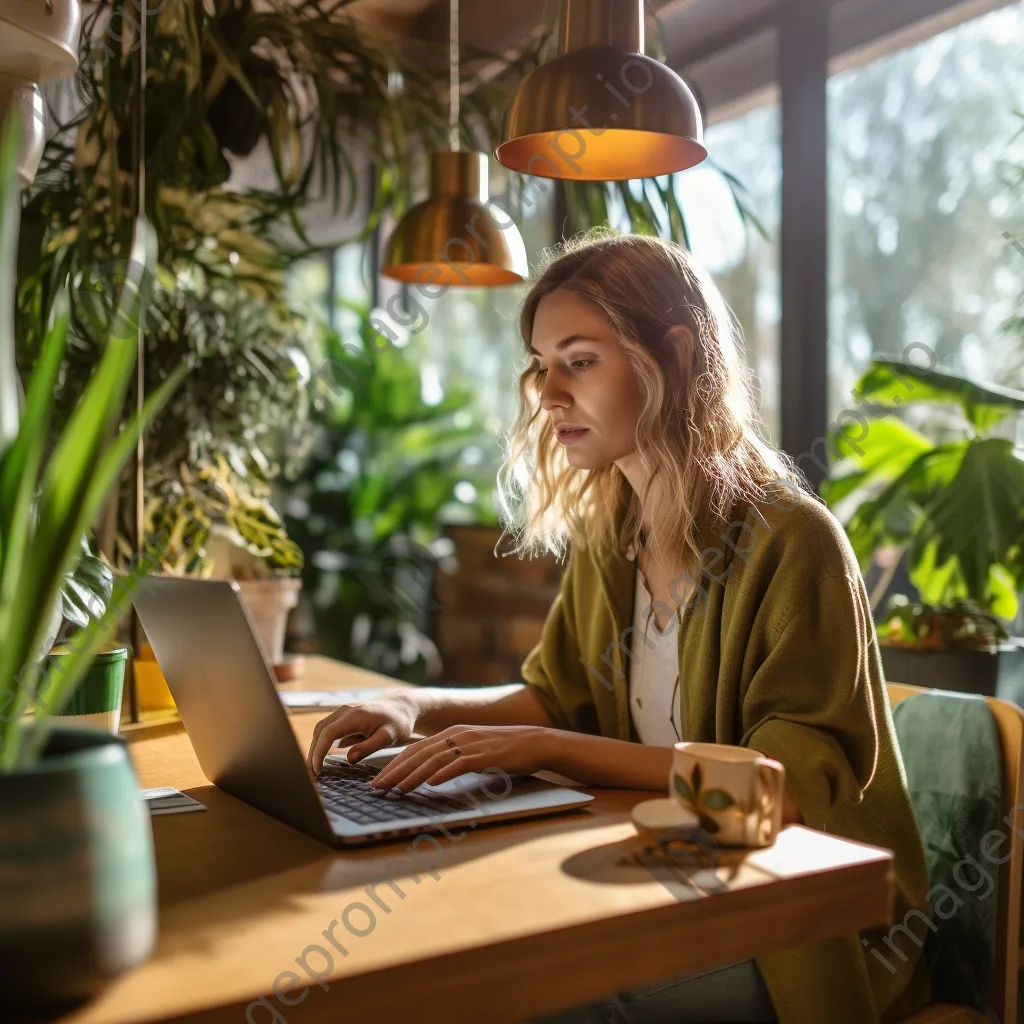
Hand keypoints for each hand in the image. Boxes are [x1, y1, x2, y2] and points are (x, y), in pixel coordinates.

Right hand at [307, 691, 419, 774]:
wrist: (402, 707)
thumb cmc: (397, 723)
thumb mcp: (389, 737)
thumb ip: (369, 747)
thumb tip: (349, 759)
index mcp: (355, 715)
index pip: (328, 734)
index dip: (319, 752)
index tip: (317, 770)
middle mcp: (345, 710)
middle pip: (320, 730)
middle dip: (313, 752)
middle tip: (311, 774)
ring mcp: (343, 711)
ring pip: (322, 728)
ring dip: (316, 747)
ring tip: (314, 767)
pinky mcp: (344, 715)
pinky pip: (328, 728)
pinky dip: (322, 741)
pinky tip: (322, 756)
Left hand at [369, 725, 551, 792]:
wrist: (535, 742)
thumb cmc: (504, 751)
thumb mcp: (473, 750)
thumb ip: (452, 758)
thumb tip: (429, 775)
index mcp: (452, 733)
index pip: (415, 749)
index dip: (394, 764)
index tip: (377, 780)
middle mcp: (457, 735)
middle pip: (419, 753)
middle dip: (395, 771)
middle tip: (377, 788)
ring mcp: (471, 743)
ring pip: (435, 759)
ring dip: (413, 775)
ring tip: (397, 789)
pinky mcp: (486, 754)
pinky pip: (460, 763)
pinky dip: (444, 773)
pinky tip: (431, 783)